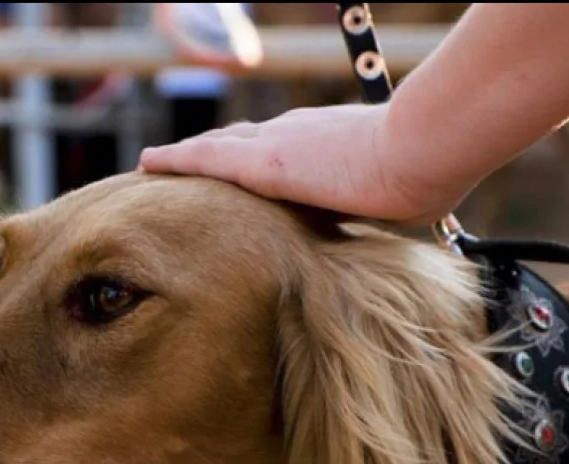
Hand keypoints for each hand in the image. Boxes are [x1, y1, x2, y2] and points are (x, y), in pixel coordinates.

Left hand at [138, 104, 465, 224]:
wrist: (419, 153)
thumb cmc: (421, 176)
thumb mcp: (397, 195)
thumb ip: (379, 207)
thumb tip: (393, 224)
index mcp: (324, 142)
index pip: (279, 149)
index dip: (253, 156)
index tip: (241, 171)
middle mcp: (294, 134)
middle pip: (240, 142)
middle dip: (212, 154)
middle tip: (183, 166)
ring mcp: (276, 145)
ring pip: (216, 147)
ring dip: (187, 158)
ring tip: (156, 168)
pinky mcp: (260, 162)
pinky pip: (202, 158)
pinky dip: (174, 160)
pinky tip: (146, 165)